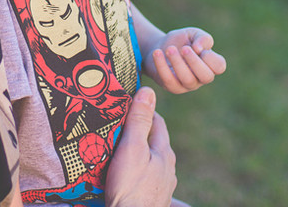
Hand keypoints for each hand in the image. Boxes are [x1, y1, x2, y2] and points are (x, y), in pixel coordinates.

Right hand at [105, 87, 175, 206]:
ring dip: (139, 154)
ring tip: (120, 151)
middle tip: (119, 126)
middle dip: (140, 133)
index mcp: (164, 152)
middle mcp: (168, 168)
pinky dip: (137, 172)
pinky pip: (146, 178)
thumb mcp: (132, 149)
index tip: (128, 105)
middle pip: (154, 142)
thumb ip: (139, 120)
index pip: (157, 122)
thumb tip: (149, 91)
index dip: (144, 111)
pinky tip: (127, 176)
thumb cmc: (130, 187)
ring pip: (151, 162)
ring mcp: (162, 185)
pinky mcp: (153, 198)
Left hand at [145, 27, 226, 93]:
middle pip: (206, 77)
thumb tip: (200, 49)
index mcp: (210, 65)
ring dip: (178, 63)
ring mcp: (187, 85)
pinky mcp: (171, 86)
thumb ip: (202, 38)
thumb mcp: (193, 34)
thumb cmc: (181, 41)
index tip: (197, 45)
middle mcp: (201, 78)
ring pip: (187, 79)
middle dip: (195, 62)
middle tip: (184, 48)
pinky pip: (168, 80)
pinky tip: (157, 52)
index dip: (210, 57)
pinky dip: (162, 66)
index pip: (219, 66)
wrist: (160, 46)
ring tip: (169, 49)